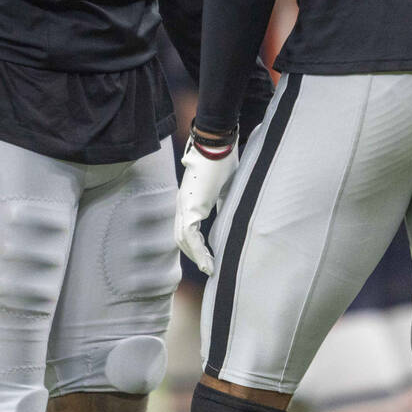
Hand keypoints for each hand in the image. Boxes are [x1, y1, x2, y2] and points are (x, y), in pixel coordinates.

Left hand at [174, 139, 238, 275]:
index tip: (207, 257)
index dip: (195, 243)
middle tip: (207, 267)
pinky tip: (207, 262)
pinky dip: (198, 250)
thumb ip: (222, 202)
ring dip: (195, 255)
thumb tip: (229, 215)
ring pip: (183, 238)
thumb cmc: (223, 159)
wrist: (217, 142)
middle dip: (193, 253)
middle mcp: (183, 203)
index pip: (187, 227)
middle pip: (181, 236)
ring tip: (209, 269)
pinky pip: (190, 234)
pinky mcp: (190, 204)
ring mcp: (184, 204)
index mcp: (190, 198)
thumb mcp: (225, 186)